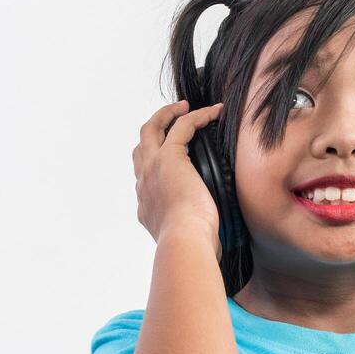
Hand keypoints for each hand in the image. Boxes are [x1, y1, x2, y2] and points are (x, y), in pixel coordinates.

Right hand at [133, 99, 225, 250]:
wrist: (185, 241)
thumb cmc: (192, 245)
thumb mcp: (184, 237)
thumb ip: (190, 231)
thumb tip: (209, 237)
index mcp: (145, 203)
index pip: (144, 174)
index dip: (154, 159)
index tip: (171, 155)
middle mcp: (143, 183)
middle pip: (140, 145)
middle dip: (154, 128)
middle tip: (172, 119)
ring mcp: (152, 168)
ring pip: (152, 129)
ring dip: (168, 115)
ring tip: (186, 108)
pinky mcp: (169, 157)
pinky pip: (182, 126)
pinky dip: (197, 116)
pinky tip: (214, 113)